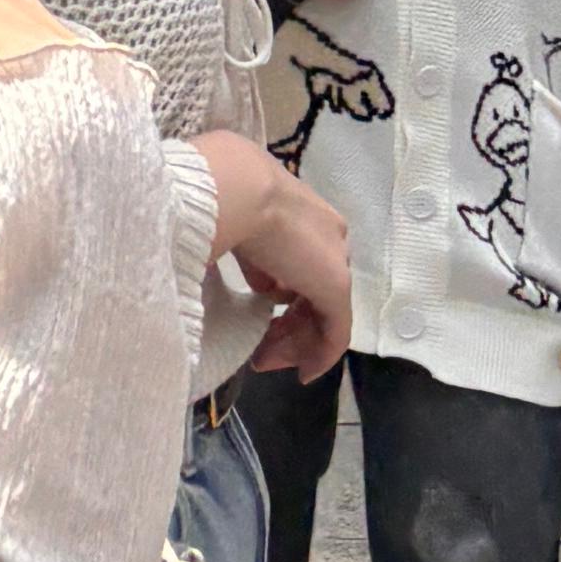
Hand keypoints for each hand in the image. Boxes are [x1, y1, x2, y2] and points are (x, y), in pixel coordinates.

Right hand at [199, 134, 352, 380]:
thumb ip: (256, 257)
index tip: (258, 319)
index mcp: (305, 216)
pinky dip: (321, 354)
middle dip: (288, 326)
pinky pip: (335, 331)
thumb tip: (264, 287)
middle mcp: (328, 237)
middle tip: (259, 351)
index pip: (302, 266)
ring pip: (322, 313)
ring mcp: (334, 262)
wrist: (238, 188)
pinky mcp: (335, 287)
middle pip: (314, 292)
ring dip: (294, 342)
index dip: (281, 297)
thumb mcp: (239, 228)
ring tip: (264, 361)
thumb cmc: (225, 200)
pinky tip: (304, 373)